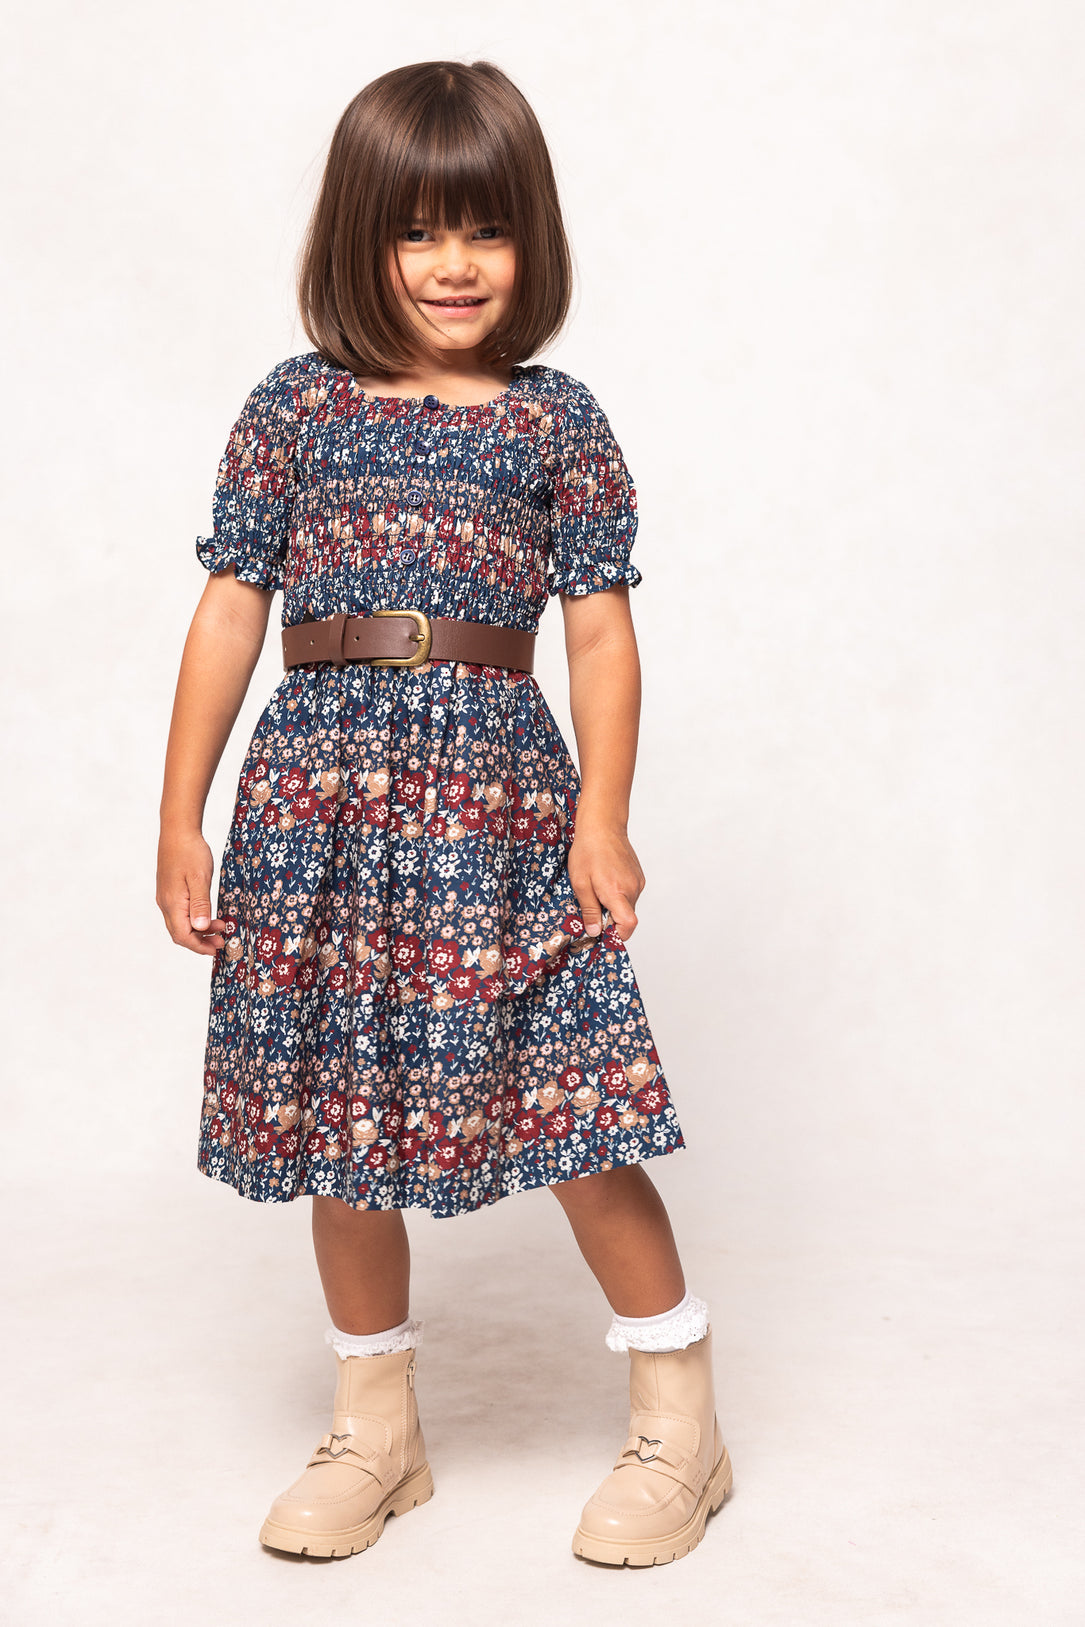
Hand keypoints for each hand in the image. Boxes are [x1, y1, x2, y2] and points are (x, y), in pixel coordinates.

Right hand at [156, 828, 229, 956]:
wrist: (178, 831)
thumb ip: (200, 904)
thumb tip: (200, 928)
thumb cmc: (190, 852)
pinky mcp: (169, 891)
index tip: (217, 949)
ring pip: (180, 924)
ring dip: (199, 931)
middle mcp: (165, 904)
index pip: (183, 936)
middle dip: (201, 942)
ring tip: (220, 927)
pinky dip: (194, 920)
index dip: (199, 947)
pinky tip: (207, 914)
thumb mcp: (200, 878)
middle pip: (180, 933)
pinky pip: (180, 913)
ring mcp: (166, 897)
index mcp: (172, 903)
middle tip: (222, 941)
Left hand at [566, 819, 644, 941]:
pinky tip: (605, 881)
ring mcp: (638, 882)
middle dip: (610, 919)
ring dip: (614, 906)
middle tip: (592, 907)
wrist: (603, 826)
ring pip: (628, 906)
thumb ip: (590, 910)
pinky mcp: (639, 876)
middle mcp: (633, 889)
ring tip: (597, 890)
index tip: (602, 933)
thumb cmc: (589, 851)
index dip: (617, 935)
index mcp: (617, 893)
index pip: (628, 926)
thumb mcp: (581, 884)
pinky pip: (630, 894)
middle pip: (627, 918)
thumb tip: (594, 931)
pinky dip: (619, 895)